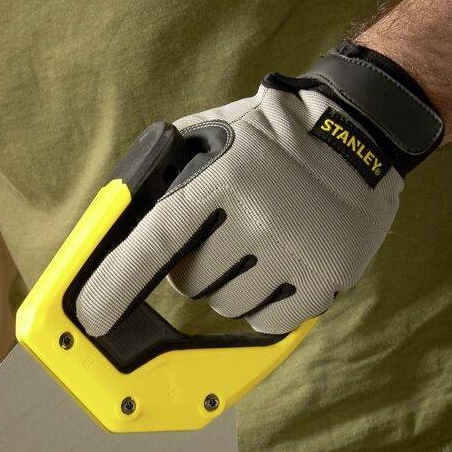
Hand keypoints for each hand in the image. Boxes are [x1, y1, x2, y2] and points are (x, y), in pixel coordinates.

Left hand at [74, 41, 444, 337]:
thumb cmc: (266, 139)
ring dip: (230, 285)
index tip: (90, 318)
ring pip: (227, 305)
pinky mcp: (328, 276)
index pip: (154, 244)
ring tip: (256, 242)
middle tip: (222, 233)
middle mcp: (261, 215)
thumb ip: (158, 177)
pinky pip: (268, 321)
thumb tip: (107, 237)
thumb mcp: (207, 136)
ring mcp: (298, 249)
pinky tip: (279, 266)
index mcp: (223, 177)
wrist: (361, 130)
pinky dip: (265, 304)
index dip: (115, 285)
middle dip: (195, 267)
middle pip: (191, 283)